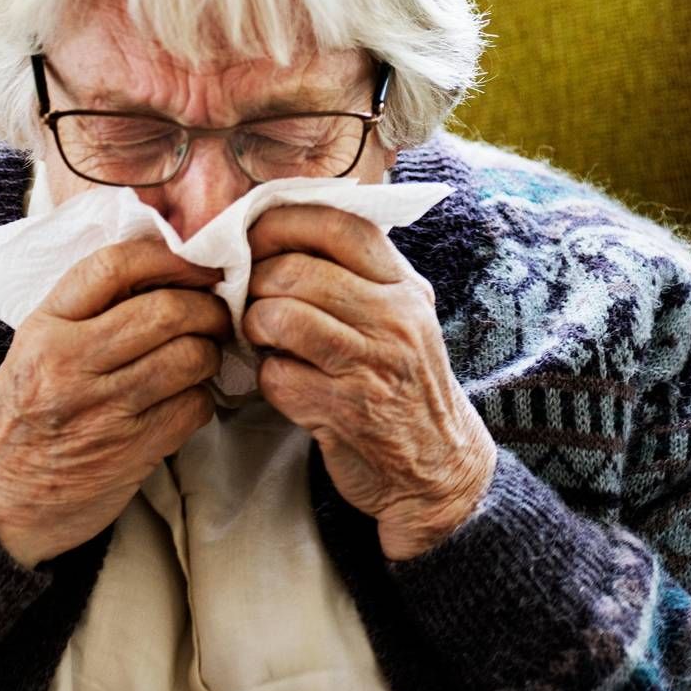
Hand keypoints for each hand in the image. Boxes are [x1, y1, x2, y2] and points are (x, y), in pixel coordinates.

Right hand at [0, 236, 230, 569]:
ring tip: (203, 354)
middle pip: (165, 311)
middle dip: (207, 308)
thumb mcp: (36, 348)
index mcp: (44, 328)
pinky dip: (203, 397)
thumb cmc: (23, 414)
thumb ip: (88, 309)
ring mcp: (101, 410)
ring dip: (210, 352)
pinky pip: (193, 407)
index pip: (113, 267)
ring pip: (189, 358)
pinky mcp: (130, 452)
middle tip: (217, 313)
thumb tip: (167, 271)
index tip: (196, 264)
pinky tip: (188, 397)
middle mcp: (69, 365)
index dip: (168, 257)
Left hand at [243, 203, 496, 561]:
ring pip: (278, 317)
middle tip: (251, 301)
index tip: (253, 236)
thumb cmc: (403, 382)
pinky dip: (267, 379)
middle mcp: (395, 319)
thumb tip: (278, 232)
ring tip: (265, 339)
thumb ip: (356, 274)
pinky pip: (276, 375)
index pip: (338, 225)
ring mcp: (372, 365)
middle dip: (255, 283)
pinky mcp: (345, 410)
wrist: (439, 467)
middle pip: (294, 271)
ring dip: (254, 327)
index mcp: (405, 286)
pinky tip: (287, 383)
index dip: (282, 222)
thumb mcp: (400, 316)